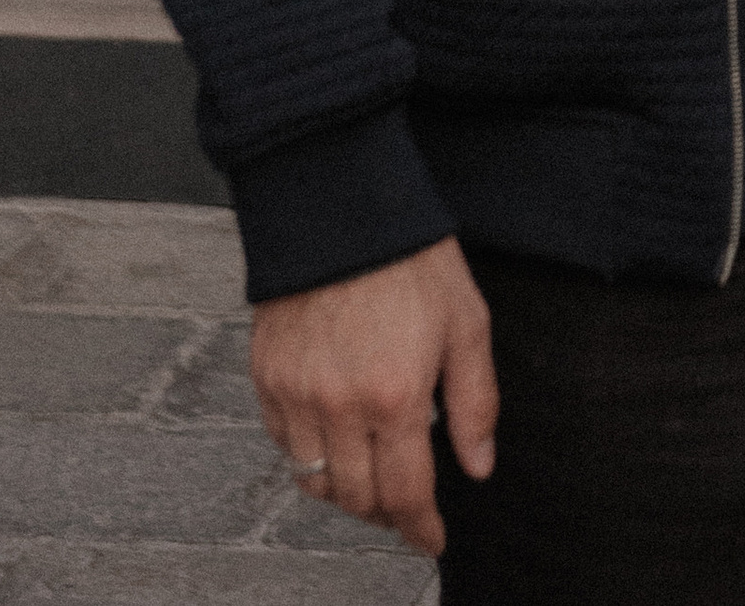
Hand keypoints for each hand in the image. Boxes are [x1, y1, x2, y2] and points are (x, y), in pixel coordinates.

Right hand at [251, 236, 495, 555]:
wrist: (341, 204)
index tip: (432, 541)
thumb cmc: (411, 257)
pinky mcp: (267, 376)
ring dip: (346, 491)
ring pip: (315, 481)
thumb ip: (475, 401)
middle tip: (407, 506)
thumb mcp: (467, 323)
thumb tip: (478, 466)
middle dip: (387, 513)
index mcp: (394, 396)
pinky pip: (283, 444)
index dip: (421, 528)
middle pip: (358, 499)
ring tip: (371, 477)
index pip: (406, 494)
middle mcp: (338, 406)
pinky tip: (333, 439)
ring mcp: (296, 393)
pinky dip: (308, 457)